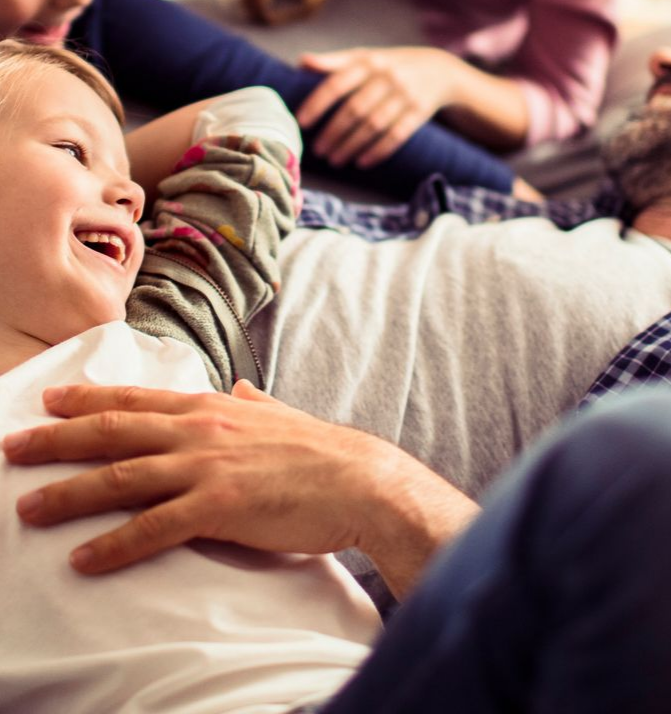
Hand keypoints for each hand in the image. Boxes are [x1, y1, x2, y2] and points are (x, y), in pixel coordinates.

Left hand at [3, 381, 373, 574]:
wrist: (358, 478)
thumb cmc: (319, 451)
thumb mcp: (279, 414)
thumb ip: (252, 402)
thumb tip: (240, 389)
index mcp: (210, 408)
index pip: (136, 398)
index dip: (87, 399)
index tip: (49, 400)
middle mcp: (199, 430)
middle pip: (113, 431)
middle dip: (56, 440)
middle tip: (13, 448)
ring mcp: (206, 466)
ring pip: (122, 476)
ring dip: (69, 493)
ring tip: (28, 508)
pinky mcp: (219, 506)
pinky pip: (154, 528)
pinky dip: (114, 545)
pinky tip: (84, 558)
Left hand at [296, 46, 461, 165]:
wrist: (440, 70)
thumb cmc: (391, 64)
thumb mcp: (366, 57)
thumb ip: (335, 61)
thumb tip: (302, 62)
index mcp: (369, 62)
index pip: (337, 84)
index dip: (317, 104)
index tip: (301, 123)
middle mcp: (387, 77)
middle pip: (355, 109)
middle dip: (333, 133)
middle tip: (317, 151)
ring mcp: (405, 95)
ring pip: (373, 125)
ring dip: (351, 146)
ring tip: (334, 160)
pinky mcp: (419, 112)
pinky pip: (396, 136)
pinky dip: (378, 151)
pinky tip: (361, 163)